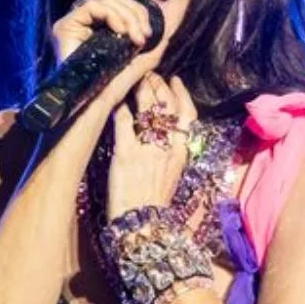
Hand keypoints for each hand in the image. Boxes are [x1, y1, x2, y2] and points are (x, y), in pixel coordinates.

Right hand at [50, 0, 166, 113]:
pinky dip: (111, 15)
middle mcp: (83, 22)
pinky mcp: (65, 26)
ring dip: (127, 15)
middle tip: (145, 34)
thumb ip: (151, 49)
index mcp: (97, 26)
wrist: (95, 104)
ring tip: (136, 37)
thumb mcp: (138, 63)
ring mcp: (73, 23)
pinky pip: (91, 6)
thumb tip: (166, 34)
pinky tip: (121, 32)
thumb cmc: (113, 87)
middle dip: (134, 11)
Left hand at [107, 73, 197, 219]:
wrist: (142, 228)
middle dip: (158, 84)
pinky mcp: (124, 154)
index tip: (174, 80)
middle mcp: (167, 148)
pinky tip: (116, 104)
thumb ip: (171, 153)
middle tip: (148, 75)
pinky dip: (120, 109)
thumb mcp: (172, 176)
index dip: (181, 93)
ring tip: (134, 80)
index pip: (187, 114)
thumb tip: (165, 134)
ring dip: (141, 90)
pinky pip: (123, 122)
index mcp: (181, 153)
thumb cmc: (155, 204)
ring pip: (147, 108)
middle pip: (167, 106)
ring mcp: (146, 150)